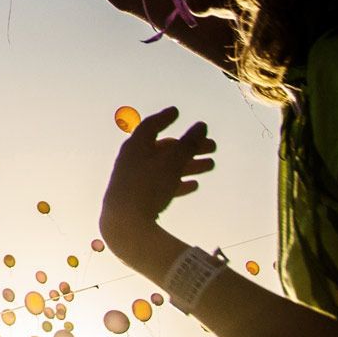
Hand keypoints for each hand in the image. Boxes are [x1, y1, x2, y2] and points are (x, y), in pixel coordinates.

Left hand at [100, 107, 215, 256]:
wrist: (124, 224)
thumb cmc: (147, 187)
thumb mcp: (172, 163)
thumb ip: (188, 144)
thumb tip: (201, 125)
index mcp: (136, 146)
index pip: (150, 126)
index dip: (164, 118)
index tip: (176, 112)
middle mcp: (133, 160)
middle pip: (164, 148)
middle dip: (189, 146)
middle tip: (213, 147)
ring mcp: (135, 180)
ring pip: (166, 167)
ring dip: (189, 165)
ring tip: (211, 165)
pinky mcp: (139, 199)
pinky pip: (162, 186)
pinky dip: (178, 183)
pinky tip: (194, 185)